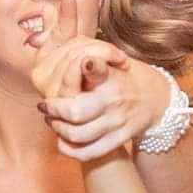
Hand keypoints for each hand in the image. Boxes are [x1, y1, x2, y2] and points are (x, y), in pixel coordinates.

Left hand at [35, 37, 165, 163]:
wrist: (155, 98)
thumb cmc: (123, 75)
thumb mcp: (108, 57)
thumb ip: (80, 50)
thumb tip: (37, 40)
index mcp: (109, 75)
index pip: (92, 68)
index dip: (73, 68)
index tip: (58, 72)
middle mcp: (113, 99)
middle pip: (74, 111)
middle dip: (53, 109)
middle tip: (45, 106)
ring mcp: (117, 122)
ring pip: (77, 135)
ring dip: (58, 128)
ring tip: (53, 120)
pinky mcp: (119, 139)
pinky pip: (89, 152)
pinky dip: (70, 149)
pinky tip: (62, 139)